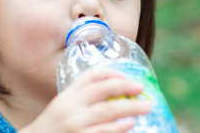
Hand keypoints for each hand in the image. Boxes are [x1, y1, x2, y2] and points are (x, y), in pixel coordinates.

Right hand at [20, 68, 150, 132]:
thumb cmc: (53, 128)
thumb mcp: (62, 107)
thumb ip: (81, 99)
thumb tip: (115, 95)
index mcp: (67, 95)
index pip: (90, 76)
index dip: (111, 73)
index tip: (126, 76)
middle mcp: (70, 106)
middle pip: (102, 90)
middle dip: (125, 87)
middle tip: (141, 88)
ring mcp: (75, 124)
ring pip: (107, 111)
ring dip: (130, 107)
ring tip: (146, 106)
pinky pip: (103, 132)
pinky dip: (118, 128)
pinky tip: (130, 124)